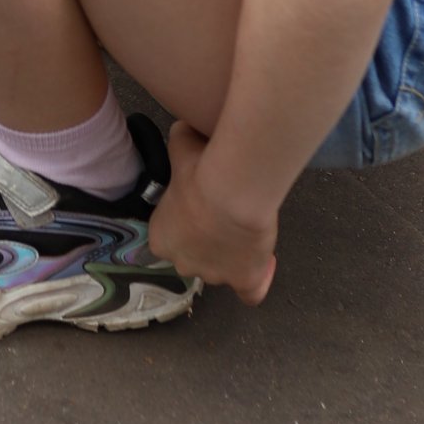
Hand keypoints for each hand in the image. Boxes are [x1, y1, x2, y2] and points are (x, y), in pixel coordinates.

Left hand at [154, 121, 277, 304]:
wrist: (231, 191)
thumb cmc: (200, 169)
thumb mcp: (182, 146)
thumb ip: (179, 142)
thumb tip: (183, 130)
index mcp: (161, 238)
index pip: (171, 238)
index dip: (187, 223)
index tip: (203, 207)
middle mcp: (182, 263)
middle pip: (196, 257)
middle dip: (208, 241)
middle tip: (226, 216)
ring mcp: (214, 276)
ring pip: (223, 271)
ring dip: (233, 255)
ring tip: (249, 230)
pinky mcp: (244, 282)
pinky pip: (250, 293)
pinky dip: (255, 284)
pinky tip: (262, 267)